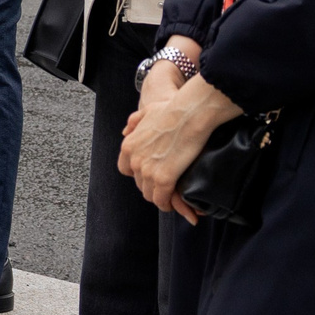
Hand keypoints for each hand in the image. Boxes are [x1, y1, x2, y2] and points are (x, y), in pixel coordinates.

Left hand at [117, 54, 240, 222]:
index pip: (125, 170)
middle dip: (152, 186)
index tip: (150, 174)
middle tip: (166, 187)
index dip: (138, 174)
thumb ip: (134, 121)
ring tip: (172, 197)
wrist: (188, 114)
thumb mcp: (147, 111)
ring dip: (161, 197)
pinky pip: (162, 200)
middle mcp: (134, 161)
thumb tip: (126, 130)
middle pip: (139, 184)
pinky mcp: (164, 179)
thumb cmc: (172, 110)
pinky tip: (174, 203)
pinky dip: (168, 204)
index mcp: (128, 146)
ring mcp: (147, 171)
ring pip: (150, 195)